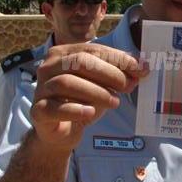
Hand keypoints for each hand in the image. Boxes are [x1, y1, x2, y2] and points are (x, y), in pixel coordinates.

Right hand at [30, 44, 146, 151]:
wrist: (60, 131)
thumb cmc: (81, 102)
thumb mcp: (102, 85)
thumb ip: (119, 74)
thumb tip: (143, 68)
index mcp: (64, 54)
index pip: (93, 50)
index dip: (118, 58)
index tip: (140, 69)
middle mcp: (48, 67)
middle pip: (79, 62)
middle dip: (108, 73)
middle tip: (127, 86)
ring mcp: (41, 88)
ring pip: (67, 83)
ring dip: (96, 92)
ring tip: (115, 102)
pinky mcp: (38, 110)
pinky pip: (54, 107)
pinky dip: (75, 109)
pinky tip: (90, 113)